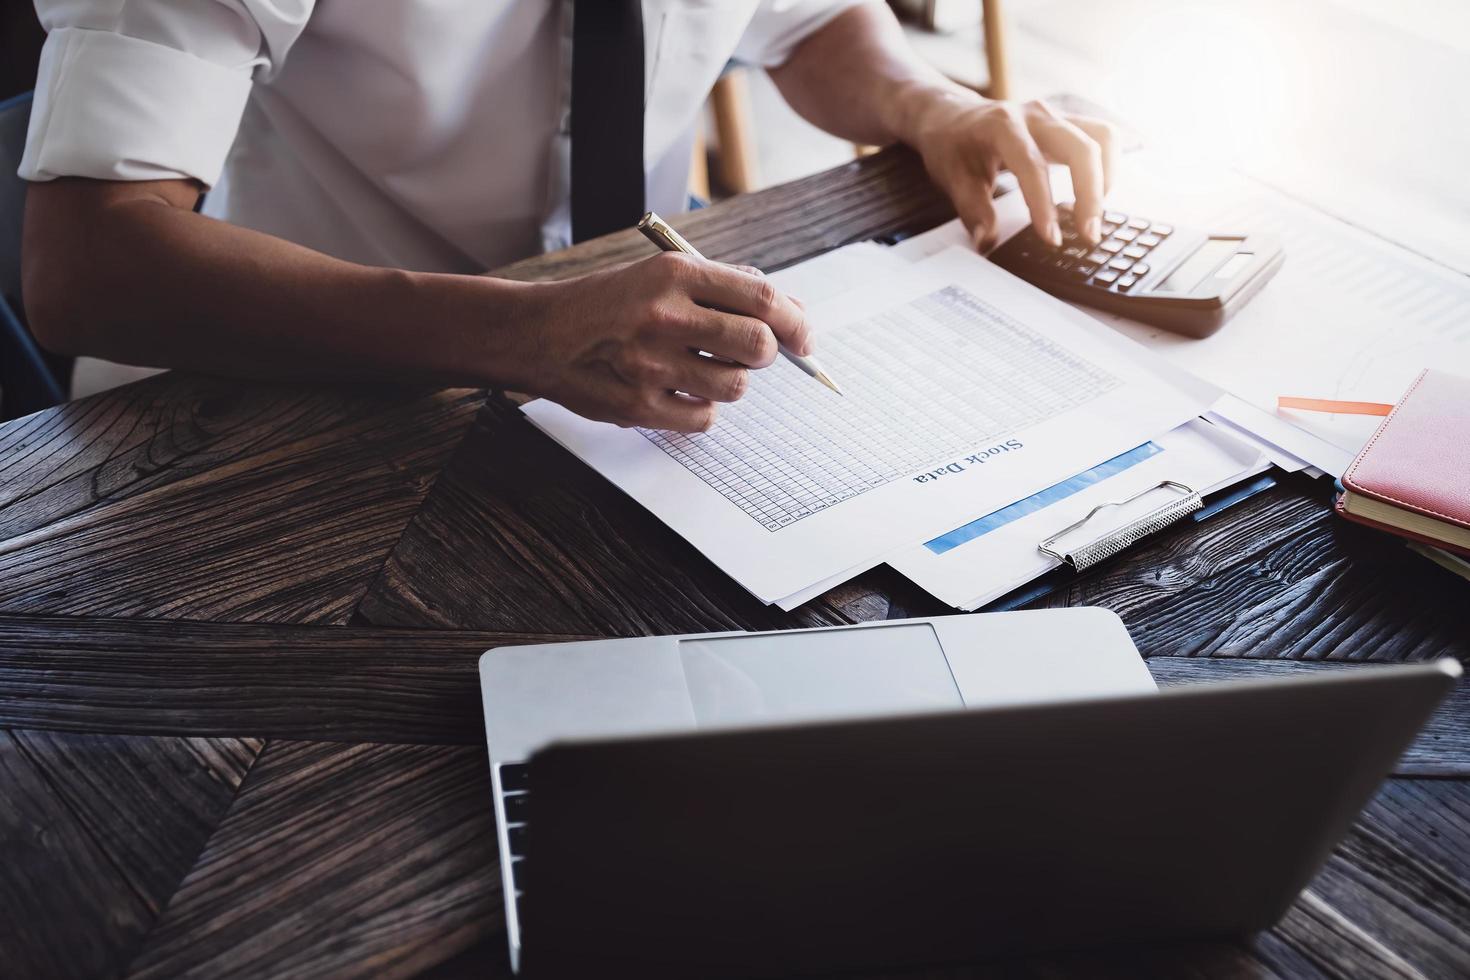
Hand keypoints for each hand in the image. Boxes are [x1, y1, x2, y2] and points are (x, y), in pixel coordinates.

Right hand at [518, 253, 811, 431]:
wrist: (540, 334)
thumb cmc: (607, 304)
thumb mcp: (660, 274)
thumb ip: (724, 287)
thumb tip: (789, 313)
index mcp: (675, 274)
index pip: (762, 297)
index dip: (795, 322)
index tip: (803, 338)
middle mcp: (665, 316)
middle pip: (757, 346)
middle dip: (764, 354)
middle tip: (749, 354)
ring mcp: (651, 364)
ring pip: (734, 386)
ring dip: (729, 381)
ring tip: (700, 369)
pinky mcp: (640, 406)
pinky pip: (704, 418)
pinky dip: (700, 408)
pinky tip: (676, 390)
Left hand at [908, 93, 1118, 250]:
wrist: (951, 114)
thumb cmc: (951, 145)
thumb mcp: (951, 177)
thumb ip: (972, 209)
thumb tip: (987, 240)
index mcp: (1003, 125)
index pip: (1032, 166)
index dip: (1044, 205)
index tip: (1051, 238)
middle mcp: (1036, 115)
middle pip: (1082, 147)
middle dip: (1091, 193)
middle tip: (1088, 235)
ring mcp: (1056, 115)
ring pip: (1102, 137)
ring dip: (1106, 178)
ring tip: (1093, 216)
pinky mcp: (1067, 122)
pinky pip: (1102, 137)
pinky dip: (1106, 167)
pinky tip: (1092, 195)